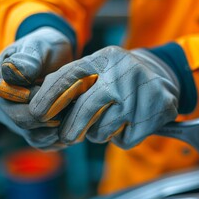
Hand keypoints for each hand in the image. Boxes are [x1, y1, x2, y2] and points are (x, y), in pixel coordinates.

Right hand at [0, 27, 71, 148]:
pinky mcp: (32, 130)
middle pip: (24, 125)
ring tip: (76, 112)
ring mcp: (17, 122)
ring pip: (36, 138)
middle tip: (74, 104)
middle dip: (52, 116)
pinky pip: (45, 142)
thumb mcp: (38, 45)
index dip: (39, 102)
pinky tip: (75, 123)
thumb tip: (14, 72)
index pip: (13, 105)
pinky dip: (61, 136)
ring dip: (59, 129)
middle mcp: (2, 108)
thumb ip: (29, 58)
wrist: (55, 57)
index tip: (61, 92)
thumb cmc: (45, 47)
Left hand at [30, 46, 179, 148]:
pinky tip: (129, 123)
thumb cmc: (119, 76)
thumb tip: (39, 106)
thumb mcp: (96, 68)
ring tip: (110, 119)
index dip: (49, 98)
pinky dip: (122, 137)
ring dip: (100, 132)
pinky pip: (125, 140)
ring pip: (104, 130)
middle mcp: (123, 72)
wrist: (161, 76)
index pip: (69, 77)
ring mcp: (142, 91)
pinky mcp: (159, 110)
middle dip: (71, 127)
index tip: (37, 114)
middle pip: (86, 109)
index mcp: (104, 59)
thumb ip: (70, 81)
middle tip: (67, 136)